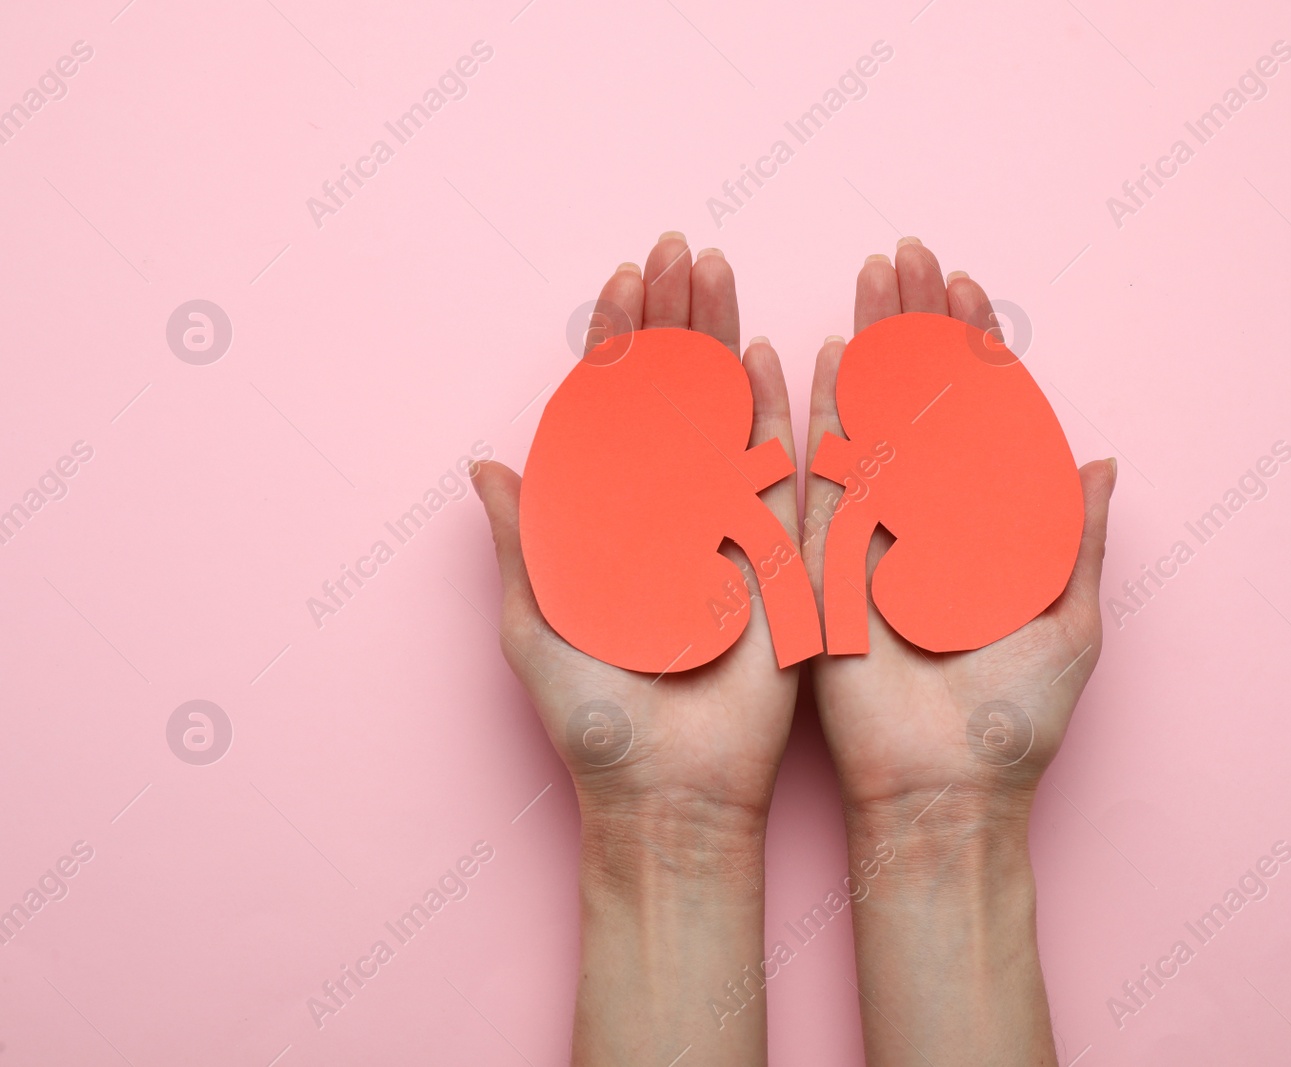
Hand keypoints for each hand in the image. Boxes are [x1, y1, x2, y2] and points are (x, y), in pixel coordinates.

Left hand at [472, 233, 800, 1065]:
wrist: (670, 789)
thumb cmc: (593, 720)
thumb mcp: (535, 628)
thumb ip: (520, 544)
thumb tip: (482, 464)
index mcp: (611, 517)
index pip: (614, 408)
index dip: (618, 340)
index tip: (621, 278)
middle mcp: (673, 508)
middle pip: (674, 390)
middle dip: (673, 314)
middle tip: (677, 245)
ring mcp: (729, 525)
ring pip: (724, 411)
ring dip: (717, 336)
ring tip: (714, 268)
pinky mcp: (778, 556)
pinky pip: (780, 470)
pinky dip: (774, 410)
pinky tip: (767, 352)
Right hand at [803, 239, 1115, 831]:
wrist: (941, 790)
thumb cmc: (1012, 719)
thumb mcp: (1068, 623)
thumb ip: (1077, 538)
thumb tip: (1100, 457)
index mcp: (984, 520)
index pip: (978, 411)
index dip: (971, 344)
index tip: (965, 285)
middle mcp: (923, 514)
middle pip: (918, 395)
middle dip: (915, 319)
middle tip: (908, 252)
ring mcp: (870, 530)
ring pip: (871, 416)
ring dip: (873, 343)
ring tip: (872, 276)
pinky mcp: (824, 559)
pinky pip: (821, 473)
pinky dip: (818, 413)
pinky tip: (816, 354)